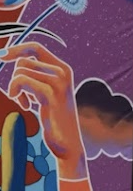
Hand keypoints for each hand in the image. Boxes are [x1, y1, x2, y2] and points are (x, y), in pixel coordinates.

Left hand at [4, 39, 86, 180]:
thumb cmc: (52, 118)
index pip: (35, 47)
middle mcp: (63, 72)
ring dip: (15, 88)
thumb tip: (6, 54)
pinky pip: (21, 81)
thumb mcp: (43, 92)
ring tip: (25, 103)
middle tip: (21, 96)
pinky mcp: (51, 94)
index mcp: (63, 69)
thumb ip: (33, 75)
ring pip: (20, 72)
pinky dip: (17, 94)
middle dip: (15, 78)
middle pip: (23, 61)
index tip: (1, 56)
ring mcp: (58, 82)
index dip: (16, 49)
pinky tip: (26, 107)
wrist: (67, 143)